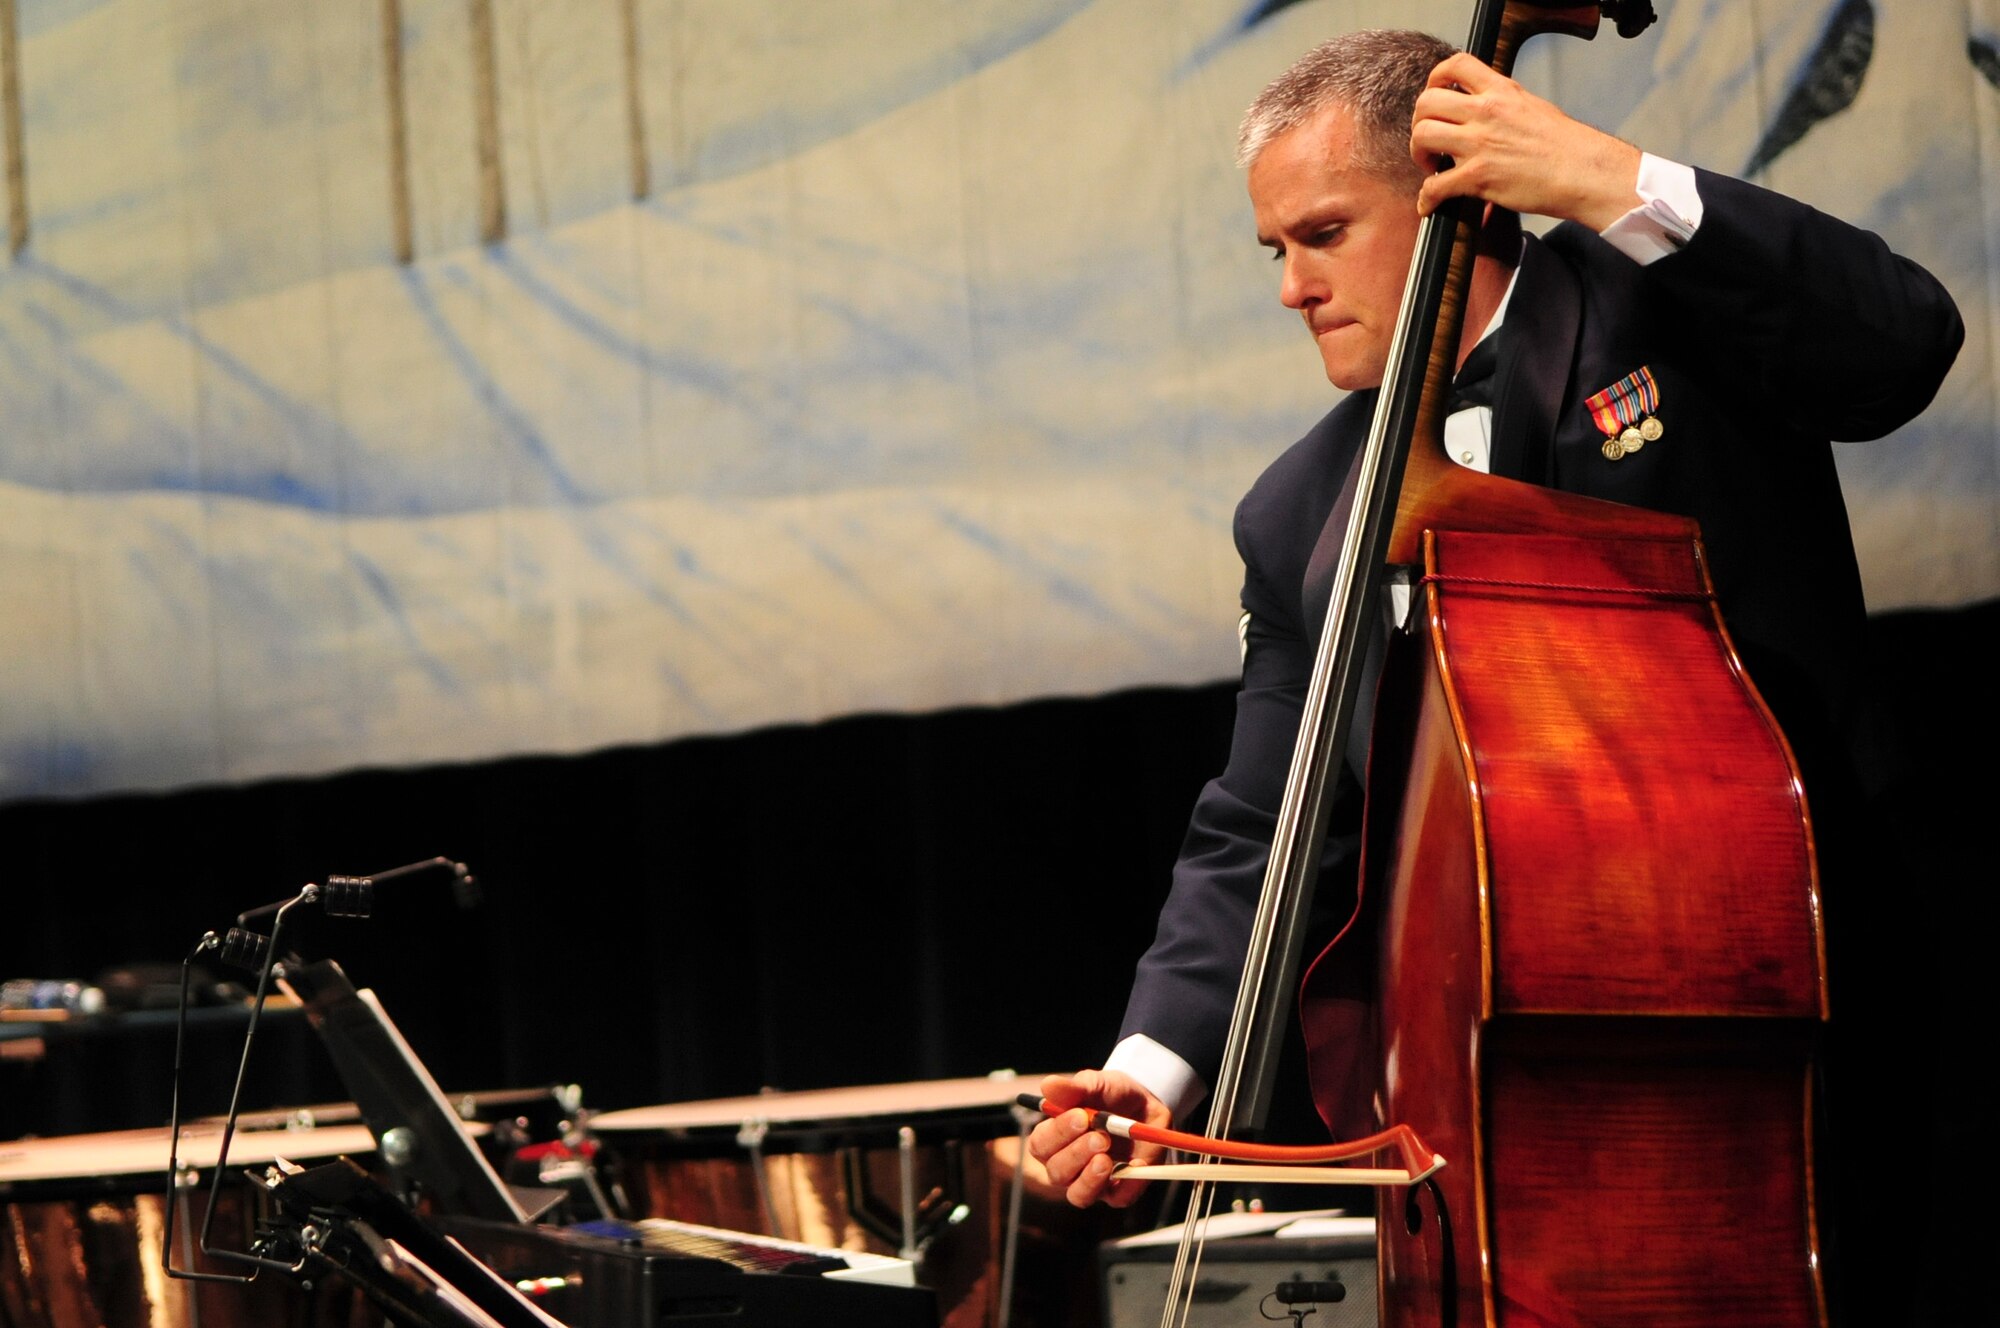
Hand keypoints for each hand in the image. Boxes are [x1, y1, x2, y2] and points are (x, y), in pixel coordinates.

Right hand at [1025, 1069, 1172, 1208]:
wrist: (1148, 1106)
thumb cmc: (1113, 1095)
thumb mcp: (1097, 1084)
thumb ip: (1074, 1088)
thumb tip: (1047, 1085)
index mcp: (1055, 1139)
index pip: (1040, 1145)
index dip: (1057, 1134)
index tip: (1081, 1116)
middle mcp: (1069, 1165)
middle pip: (1057, 1173)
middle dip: (1076, 1155)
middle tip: (1100, 1137)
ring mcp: (1093, 1182)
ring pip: (1078, 1195)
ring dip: (1090, 1178)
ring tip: (1106, 1158)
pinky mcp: (1119, 1192)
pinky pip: (1118, 1198)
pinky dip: (1127, 1183)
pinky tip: (1136, 1164)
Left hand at [1410, 52, 1642, 230]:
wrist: (1583, 171)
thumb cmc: (1565, 145)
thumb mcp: (1532, 107)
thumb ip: (1502, 105)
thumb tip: (1482, 113)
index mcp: (1501, 92)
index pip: (1456, 66)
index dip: (1435, 80)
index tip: (1434, 96)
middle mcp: (1486, 112)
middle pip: (1427, 103)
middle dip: (1419, 123)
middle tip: (1430, 141)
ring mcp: (1480, 143)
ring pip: (1423, 136)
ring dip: (1418, 154)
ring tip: (1431, 166)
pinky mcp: (1478, 176)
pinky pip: (1434, 186)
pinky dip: (1426, 198)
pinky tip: (1431, 204)